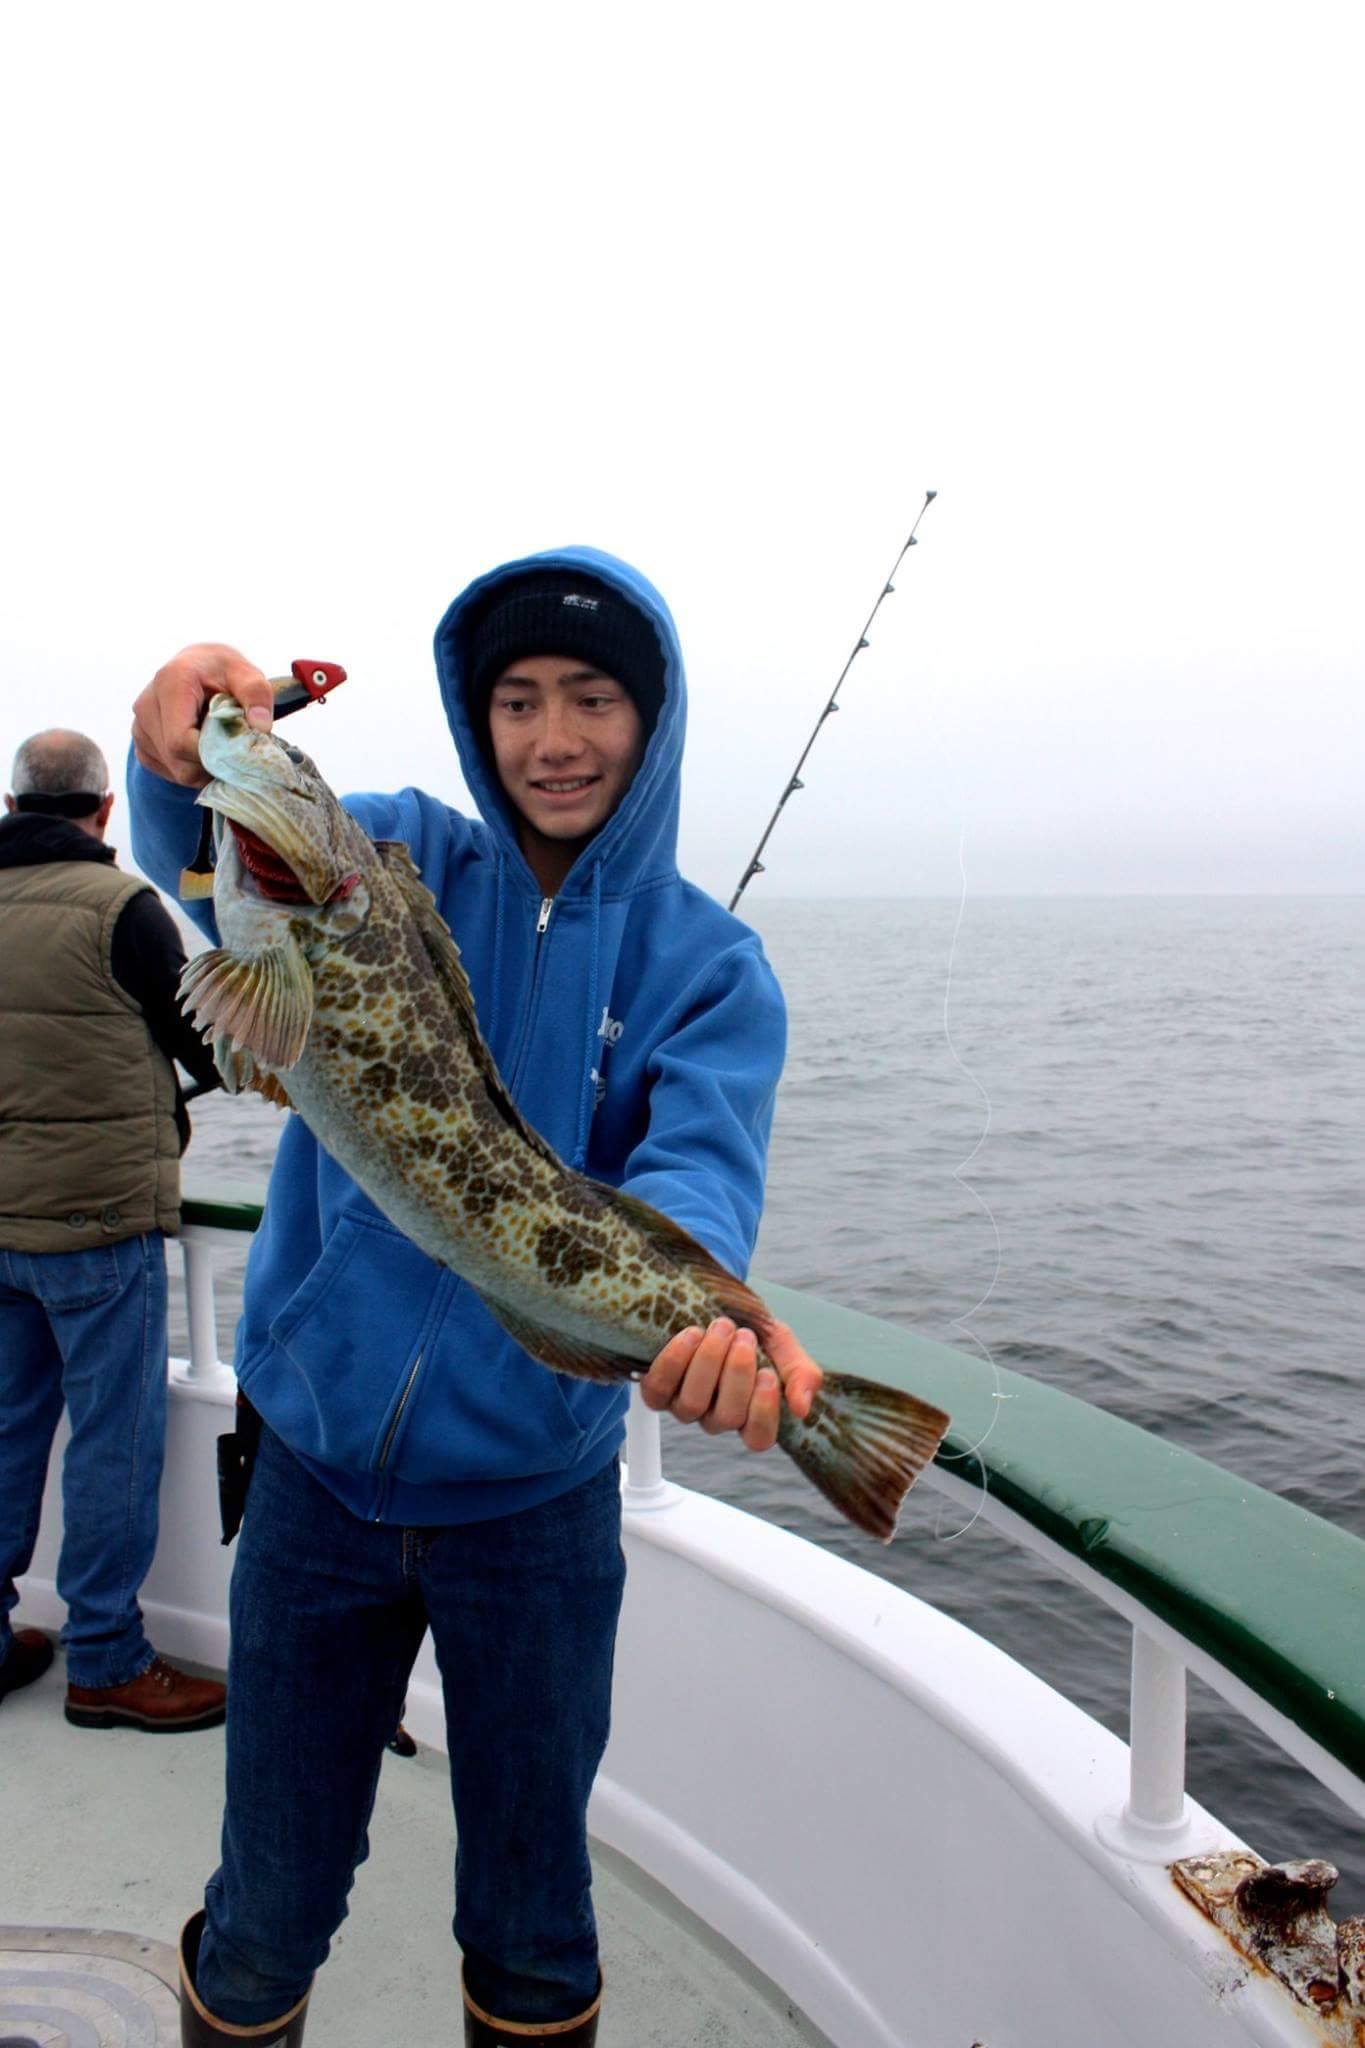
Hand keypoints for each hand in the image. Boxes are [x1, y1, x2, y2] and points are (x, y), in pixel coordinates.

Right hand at [131, 643, 274, 786]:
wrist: (198, 668)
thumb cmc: (224, 672)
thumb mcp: (247, 674)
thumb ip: (257, 695)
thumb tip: (260, 725)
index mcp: (170, 682)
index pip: (181, 740)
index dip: (213, 754)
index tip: (238, 748)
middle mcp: (146, 704)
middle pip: (178, 759)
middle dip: (212, 764)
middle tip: (235, 750)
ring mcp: (139, 726)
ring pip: (176, 771)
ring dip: (205, 768)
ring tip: (220, 743)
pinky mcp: (141, 744)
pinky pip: (170, 772)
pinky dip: (192, 769)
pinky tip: (203, 747)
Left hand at [639, 1316, 822, 1452]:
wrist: (715, 1305)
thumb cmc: (752, 1330)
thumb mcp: (783, 1346)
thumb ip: (801, 1375)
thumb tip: (802, 1409)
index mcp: (750, 1414)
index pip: (758, 1438)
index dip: (763, 1412)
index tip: (769, 1374)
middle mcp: (716, 1417)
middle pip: (727, 1417)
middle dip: (737, 1372)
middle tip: (744, 1335)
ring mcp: (685, 1406)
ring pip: (692, 1403)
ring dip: (708, 1361)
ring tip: (721, 1327)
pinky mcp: (657, 1391)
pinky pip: (659, 1387)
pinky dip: (675, 1359)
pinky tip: (692, 1334)